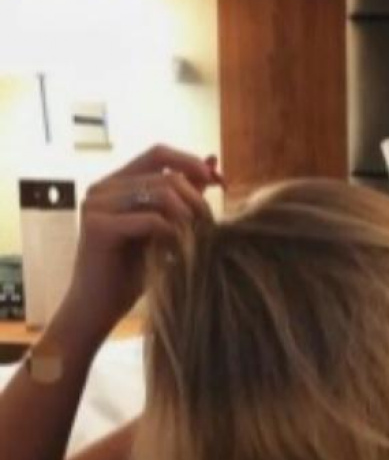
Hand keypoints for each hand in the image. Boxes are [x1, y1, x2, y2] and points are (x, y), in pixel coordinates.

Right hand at [60, 145, 218, 340]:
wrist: (100, 307)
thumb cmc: (136, 267)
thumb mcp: (167, 224)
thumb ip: (185, 193)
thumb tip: (213, 160)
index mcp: (117, 181)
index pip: (160, 153)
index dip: (193, 163)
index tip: (221, 183)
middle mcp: (102, 187)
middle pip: (167, 176)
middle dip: (197, 200)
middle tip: (209, 226)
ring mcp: (96, 205)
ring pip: (162, 194)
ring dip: (187, 218)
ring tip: (194, 241)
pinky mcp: (97, 227)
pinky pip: (151, 220)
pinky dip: (172, 235)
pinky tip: (175, 253)